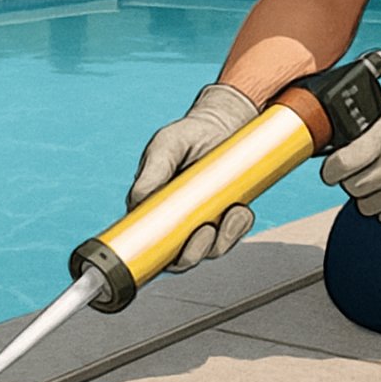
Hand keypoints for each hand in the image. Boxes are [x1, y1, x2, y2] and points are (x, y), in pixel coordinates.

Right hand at [129, 83, 259, 271]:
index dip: (163, 255)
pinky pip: (233, 234)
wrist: (223, 124)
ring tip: (233, 211)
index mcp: (153, 209)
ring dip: (223, 238)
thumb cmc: (188, 135)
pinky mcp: (226, 218)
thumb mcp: (167, 146)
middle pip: (181, 258)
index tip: (178, 244)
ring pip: (210, 250)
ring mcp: (203, 221)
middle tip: (208, 230)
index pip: (150, 245)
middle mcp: (176, 221)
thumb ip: (153, 172)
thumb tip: (138, 201)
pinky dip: (240, 226)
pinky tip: (242, 209)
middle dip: (196, 251)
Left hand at [320, 88, 380, 225]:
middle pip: (352, 188)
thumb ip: (371, 124)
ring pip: (367, 207)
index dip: (330, 169)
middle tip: (357, 172)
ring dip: (366, 197)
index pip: (341, 164)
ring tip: (375, 183)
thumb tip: (345, 140)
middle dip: (349, 180)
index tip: (332, 168)